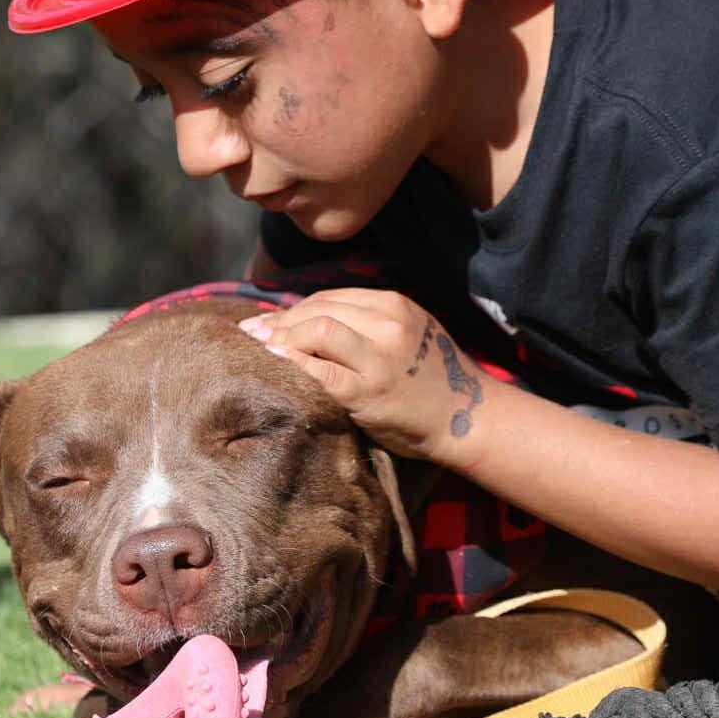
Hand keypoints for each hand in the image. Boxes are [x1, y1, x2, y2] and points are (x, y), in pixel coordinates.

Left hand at [238, 289, 486, 459]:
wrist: (466, 419)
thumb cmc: (433, 381)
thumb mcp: (411, 333)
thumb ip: (371, 322)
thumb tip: (312, 320)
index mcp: (395, 305)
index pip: (331, 298)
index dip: (295, 308)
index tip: (272, 320)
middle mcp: (387, 324)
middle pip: (318, 309)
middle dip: (280, 320)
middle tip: (252, 332)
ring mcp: (378, 357)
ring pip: (315, 330)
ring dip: (280, 336)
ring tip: (257, 345)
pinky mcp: (367, 391)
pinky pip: (318, 369)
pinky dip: (290, 361)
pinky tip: (272, 361)